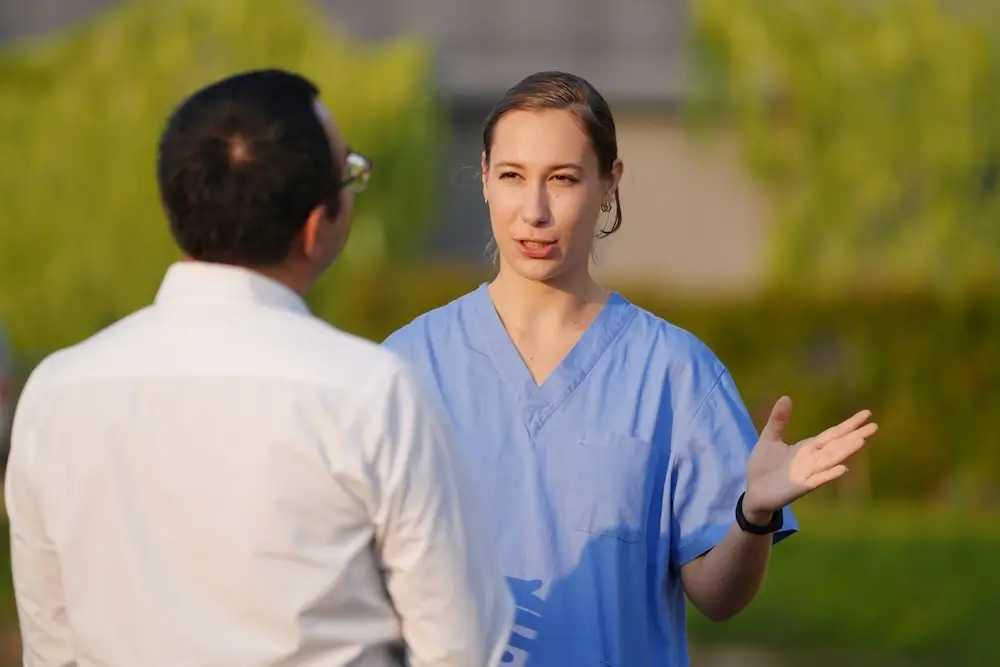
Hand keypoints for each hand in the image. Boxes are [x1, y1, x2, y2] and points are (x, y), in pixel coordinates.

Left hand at [743, 396, 877, 518]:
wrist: (753, 492)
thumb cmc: (764, 466)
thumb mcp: (769, 438)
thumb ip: (778, 420)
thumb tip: (786, 397)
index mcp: (808, 447)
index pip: (833, 434)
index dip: (849, 425)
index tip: (867, 414)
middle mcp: (812, 460)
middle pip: (837, 446)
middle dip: (854, 436)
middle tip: (874, 427)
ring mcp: (808, 474)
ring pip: (830, 461)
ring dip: (845, 452)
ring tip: (861, 441)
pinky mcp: (800, 487)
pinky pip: (817, 480)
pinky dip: (829, 475)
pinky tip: (843, 468)